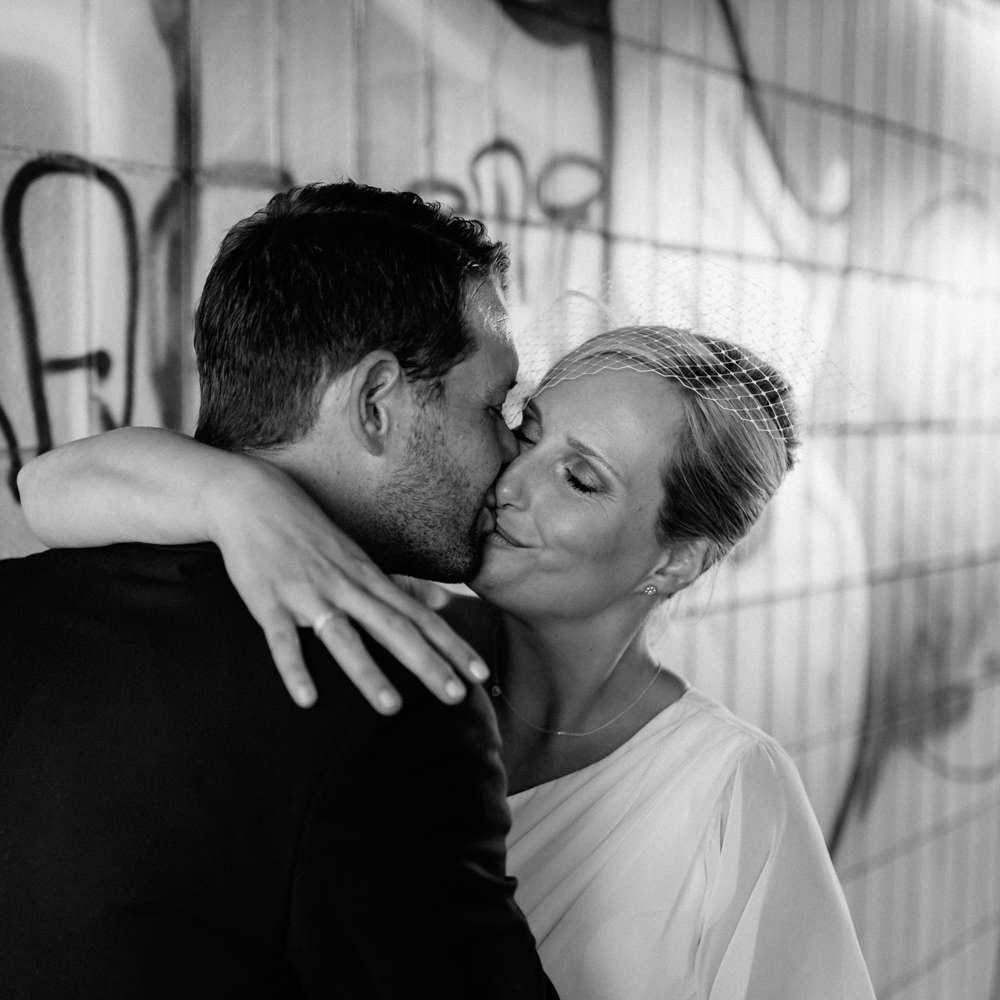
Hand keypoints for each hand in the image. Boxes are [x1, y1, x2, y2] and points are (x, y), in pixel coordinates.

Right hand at [207, 461, 488, 711]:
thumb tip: (443, 602)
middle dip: (426, 662)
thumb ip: (401, 585)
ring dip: (368, 671)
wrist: (254, 500)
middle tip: (456, 697)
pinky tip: (307, 699)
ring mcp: (307, 594)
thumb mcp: (361, 557)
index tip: (481, 675)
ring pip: (342, 636)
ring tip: (392, 708)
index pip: (421, 617)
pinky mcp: (268, 602)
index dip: (452, 646)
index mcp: (370, 579)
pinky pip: (282, 639)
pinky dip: (295, 668)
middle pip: (394, 628)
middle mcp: (346, 586)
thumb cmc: (311, 534)